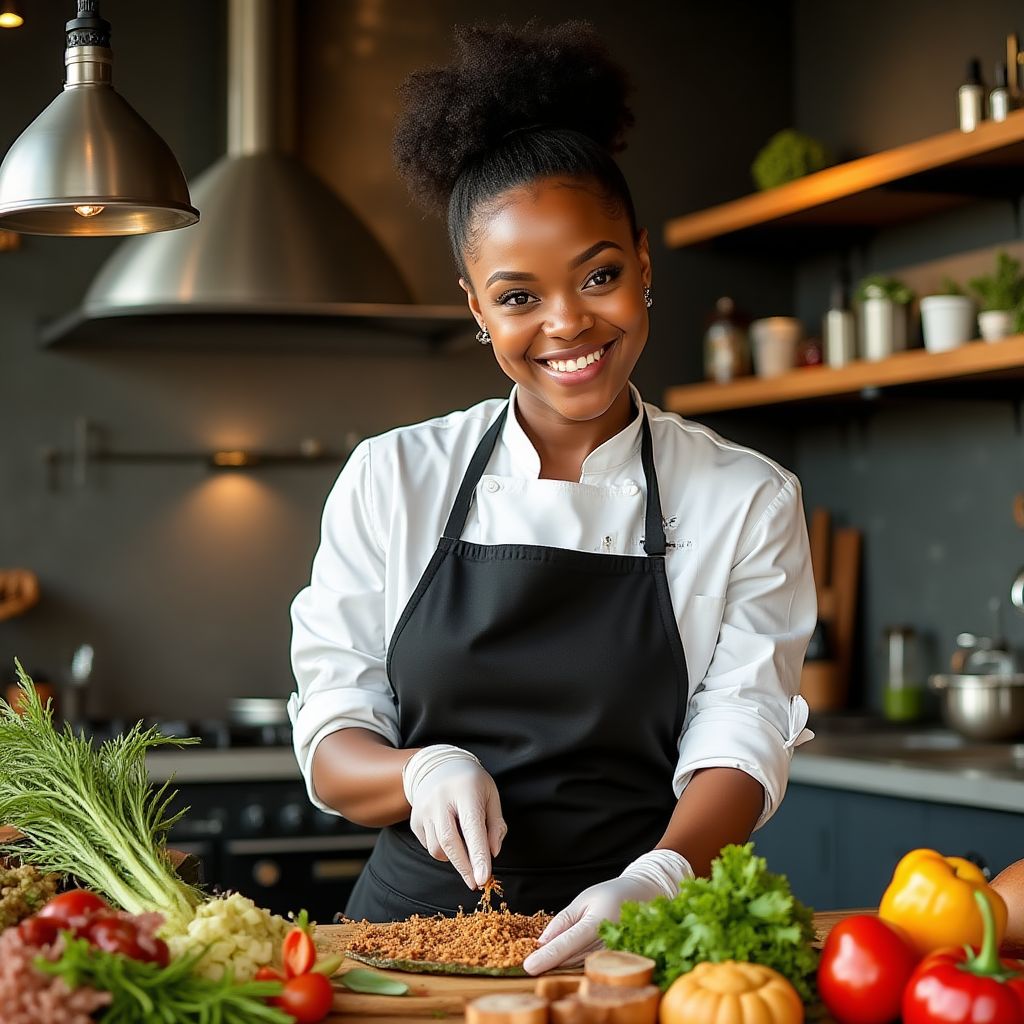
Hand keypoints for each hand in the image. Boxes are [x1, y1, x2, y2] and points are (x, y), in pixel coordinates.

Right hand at [403, 744, 505, 889]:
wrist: (438, 766)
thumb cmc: (471, 783)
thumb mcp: (491, 795)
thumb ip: (495, 824)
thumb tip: (493, 853)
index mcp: (465, 790)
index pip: (472, 826)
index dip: (478, 854)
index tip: (483, 878)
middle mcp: (440, 799)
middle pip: (450, 842)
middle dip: (464, 867)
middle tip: (476, 883)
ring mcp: (424, 809)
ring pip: (437, 848)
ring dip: (454, 858)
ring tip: (465, 847)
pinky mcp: (414, 819)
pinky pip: (428, 845)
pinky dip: (442, 850)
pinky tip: (450, 835)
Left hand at [522, 850, 692, 974]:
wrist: (643, 897)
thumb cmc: (611, 894)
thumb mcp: (584, 899)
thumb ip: (563, 920)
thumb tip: (543, 941)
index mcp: (596, 922)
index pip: (567, 943)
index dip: (547, 956)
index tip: (529, 966)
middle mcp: (606, 942)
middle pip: (571, 958)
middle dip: (549, 961)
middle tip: (531, 960)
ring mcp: (612, 954)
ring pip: (578, 964)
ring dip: (560, 963)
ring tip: (546, 956)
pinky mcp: (615, 960)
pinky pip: (588, 965)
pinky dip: (574, 962)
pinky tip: (565, 956)